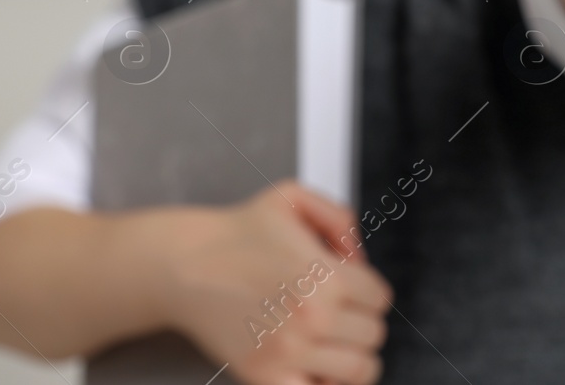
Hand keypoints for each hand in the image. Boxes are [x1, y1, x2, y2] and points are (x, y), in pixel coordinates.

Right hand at [165, 181, 392, 384]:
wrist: (185, 264)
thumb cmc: (238, 232)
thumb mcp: (292, 197)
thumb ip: (340, 218)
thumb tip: (360, 259)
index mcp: (327, 276)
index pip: (380, 298)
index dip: (366, 288)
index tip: (346, 285)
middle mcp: (312, 318)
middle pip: (373, 334)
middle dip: (359, 319)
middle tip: (335, 310)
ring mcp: (288, 352)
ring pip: (360, 369)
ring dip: (352, 354)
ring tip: (333, 341)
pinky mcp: (264, 376)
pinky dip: (327, 383)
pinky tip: (316, 367)